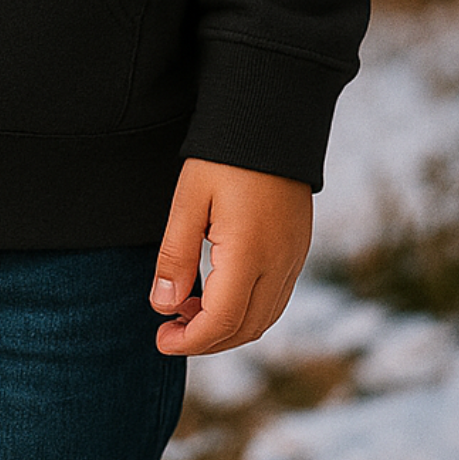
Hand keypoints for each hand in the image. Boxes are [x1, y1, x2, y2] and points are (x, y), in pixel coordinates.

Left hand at [150, 158, 311, 354]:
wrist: (271, 118)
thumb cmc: (224, 155)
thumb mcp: (189, 200)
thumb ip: (175, 255)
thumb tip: (163, 306)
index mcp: (250, 254)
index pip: (221, 322)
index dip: (190, 341)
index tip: (160, 340)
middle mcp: (279, 263)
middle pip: (245, 328)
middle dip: (206, 340)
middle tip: (169, 331)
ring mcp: (294, 257)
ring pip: (264, 318)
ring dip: (227, 327)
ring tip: (188, 311)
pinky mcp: (298, 248)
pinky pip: (276, 298)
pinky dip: (247, 310)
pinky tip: (218, 293)